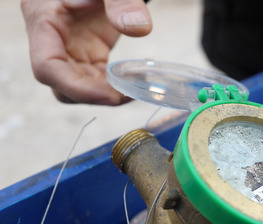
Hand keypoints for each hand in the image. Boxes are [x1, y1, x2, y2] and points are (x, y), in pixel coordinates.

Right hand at [21, 0, 152, 104]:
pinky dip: (114, 86)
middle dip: (94, 95)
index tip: (110, 95)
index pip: (46, 67)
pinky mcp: (87, 52)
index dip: (76, 88)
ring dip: (105, 94)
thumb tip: (139, 29)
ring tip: (135, 89)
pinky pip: (95, 79)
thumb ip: (122, 1)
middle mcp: (51, 38)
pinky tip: (135, 84)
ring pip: (78, 86)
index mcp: (43, 17)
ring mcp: (69, 47)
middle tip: (129, 93)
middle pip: (61, 84)